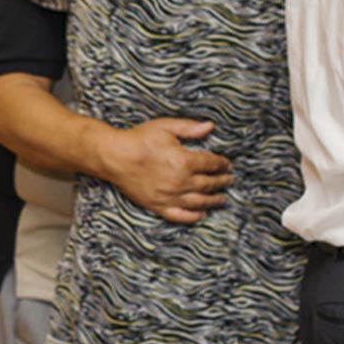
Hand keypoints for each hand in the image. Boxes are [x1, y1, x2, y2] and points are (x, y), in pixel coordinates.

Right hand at [99, 118, 232, 223]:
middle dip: (221, 182)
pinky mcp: (157, 205)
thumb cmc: (138, 140)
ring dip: (213, 200)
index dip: (222, 164)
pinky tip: (200, 214)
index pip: (211, 164)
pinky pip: (180, 215)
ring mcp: (169, 196)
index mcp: (184, 161)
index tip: (227, 165)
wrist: (114, 157)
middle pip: (208, 184)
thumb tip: (209, 127)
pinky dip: (192, 217)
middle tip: (229, 180)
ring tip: (221, 199)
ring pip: (198, 202)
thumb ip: (189, 128)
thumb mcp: (165, 127)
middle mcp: (180, 182)